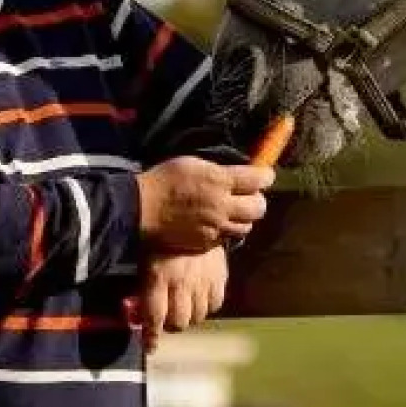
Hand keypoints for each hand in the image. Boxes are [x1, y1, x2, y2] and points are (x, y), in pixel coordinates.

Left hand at [134, 247, 228, 352]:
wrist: (193, 214)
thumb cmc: (162, 239)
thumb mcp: (145, 260)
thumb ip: (143, 287)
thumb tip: (134, 313)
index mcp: (158, 276)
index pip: (155, 316)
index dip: (152, 336)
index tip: (149, 346)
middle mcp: (182, 282)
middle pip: (179, 321)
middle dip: (170, 324)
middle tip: (166, 318)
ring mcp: (203, 280)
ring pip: (198, 316)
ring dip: (189, 316)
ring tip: (183, 306)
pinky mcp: (219, 276)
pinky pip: (215, 304)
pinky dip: (207, 305)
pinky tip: (200, 297)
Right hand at [135, 155, 272, 253]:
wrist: (139, 209)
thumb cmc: (163, 181)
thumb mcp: (192, 163)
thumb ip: (218, 169)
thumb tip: (237, 172)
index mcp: (219, 180)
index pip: (259, 179)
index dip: (265, 176)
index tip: (264, 175)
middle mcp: (222, 205)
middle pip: (259, 207)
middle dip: (258, 199)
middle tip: (249, 195)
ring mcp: (215, 227)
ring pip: (247, 226)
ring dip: (244, 218)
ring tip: (233, 211)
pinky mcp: (206, 243)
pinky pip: (227, 238)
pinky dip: (226, 231)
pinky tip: (216, 223)